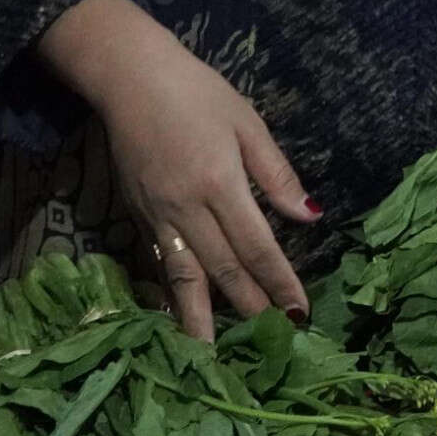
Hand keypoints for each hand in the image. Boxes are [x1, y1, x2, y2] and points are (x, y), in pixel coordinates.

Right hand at [37, 0, 315, 336]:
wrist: (128, 78)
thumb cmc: (197, 93)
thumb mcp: (247, 122)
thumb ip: (276, 173)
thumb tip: (309, 215)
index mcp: (219, 183)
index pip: (256, 246)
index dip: (279, 282)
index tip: (299, 312)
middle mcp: (186, 208)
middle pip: (223, 269)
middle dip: (250, 307)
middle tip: (272, 340)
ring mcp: (157, 216)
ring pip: (183, 277)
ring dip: (202, 319)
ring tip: (214, 357)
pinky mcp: (137, 215)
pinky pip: (159, 264)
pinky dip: (172, 293)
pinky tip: (182, 314)